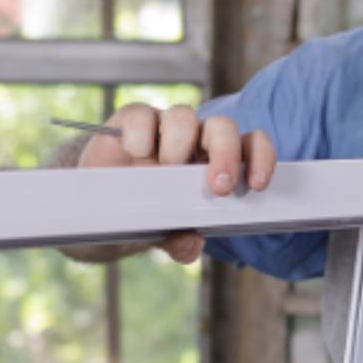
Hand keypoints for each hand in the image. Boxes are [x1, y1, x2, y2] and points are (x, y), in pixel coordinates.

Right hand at [76, 104, 276, 263]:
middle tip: (218, 186)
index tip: (257, 185)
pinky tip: (136, 153)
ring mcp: (164, 127)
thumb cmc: (146, 213)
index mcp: (217, 161)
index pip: (251, 145)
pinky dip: (142, 134)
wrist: (101, 205)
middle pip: (223, 127)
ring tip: (165, 169)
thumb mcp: (166, 234)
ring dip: (180, 144)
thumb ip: (181, 242)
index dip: (261, 158)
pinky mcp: (132, 121)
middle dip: (226, 154)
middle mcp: (196, 139)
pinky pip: (143, 115)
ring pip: (184, 116)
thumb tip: (190, 246)